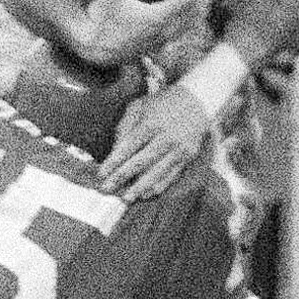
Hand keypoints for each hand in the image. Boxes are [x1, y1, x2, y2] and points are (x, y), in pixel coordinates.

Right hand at [71, 0, 215, 67]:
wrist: (95, 52)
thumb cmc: (101, 23)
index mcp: (158, 16)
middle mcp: (165, 29)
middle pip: (197, 12)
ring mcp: (163, 38)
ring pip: (192, 24)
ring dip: (202, 8)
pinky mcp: (158, 43)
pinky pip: (183, 31)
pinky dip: (192, 20)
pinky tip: (189, 15)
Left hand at [100, 83, 211, 200]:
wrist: (197, 100)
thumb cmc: (162, 103)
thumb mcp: (139, 106)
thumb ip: (125, 127)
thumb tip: (115, 152)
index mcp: (151, 123)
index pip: (128, 147)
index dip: (113, 162)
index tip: (101, 174)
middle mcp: (166, 137)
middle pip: (140, 163)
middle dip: (121, 178)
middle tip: (106, 189)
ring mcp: (179, 148)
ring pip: (156, 173)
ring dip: (140, 187)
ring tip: (126, 198)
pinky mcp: (188, 156)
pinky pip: (171, 175)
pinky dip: (158, 186)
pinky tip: (146, 193)